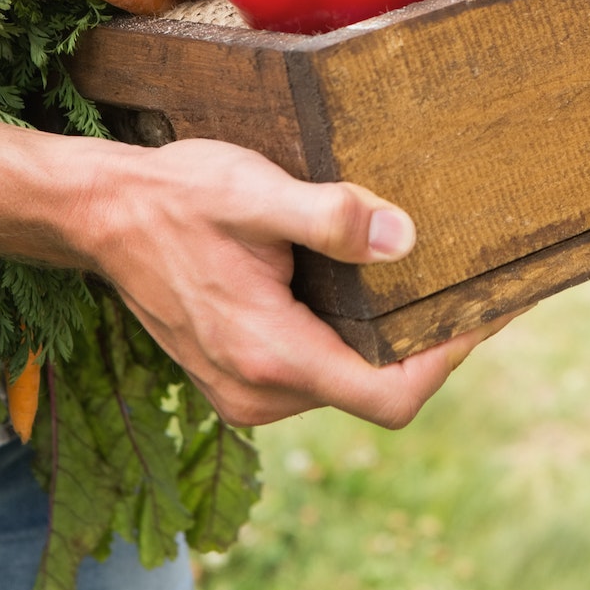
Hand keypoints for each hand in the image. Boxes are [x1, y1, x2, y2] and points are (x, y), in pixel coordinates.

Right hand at [71, 138, 512, 427]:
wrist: (101, 214)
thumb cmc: (177, 196)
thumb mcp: (255, 191)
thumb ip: (330, 216)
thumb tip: (404, 237)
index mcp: (270, 355)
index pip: (389, 397)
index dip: (448, 360)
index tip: (487, 310)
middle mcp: (258, 392)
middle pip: (376, 394)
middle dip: (428, 345)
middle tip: (473, 285)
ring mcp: (246, 392)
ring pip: (348, 384)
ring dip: (389, 342)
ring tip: (426, 280)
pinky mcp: (240, 377)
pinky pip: (317, 373)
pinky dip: (351, 339)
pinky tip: (366, 290)